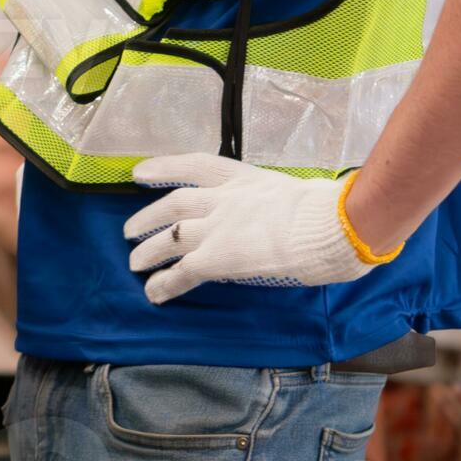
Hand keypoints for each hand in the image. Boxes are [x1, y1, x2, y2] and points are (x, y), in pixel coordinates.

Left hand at [122, 153, 380, 304]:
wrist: (330, 224)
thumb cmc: (331, 210)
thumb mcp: (303, 192)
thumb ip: (289, 201)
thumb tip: (300, 210)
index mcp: (247, 179)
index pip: (196, 166)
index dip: (165, 167)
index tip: (141, 172)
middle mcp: (225, 199)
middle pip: (175, 203)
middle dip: (149, 216)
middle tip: (129, 228)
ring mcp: (218, 227)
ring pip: (171, 237)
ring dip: (149, 251)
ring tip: (133, 263)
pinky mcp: (217, 257)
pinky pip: (182, 272)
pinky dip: (165, 283)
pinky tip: (153, 294)